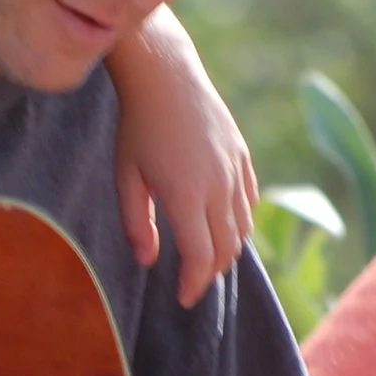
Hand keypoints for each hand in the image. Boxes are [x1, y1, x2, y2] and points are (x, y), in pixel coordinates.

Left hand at [114, 47, 257, 309]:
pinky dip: (240, 222)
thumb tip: (148, 261)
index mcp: (186, 195)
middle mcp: (217, 185)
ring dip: (227, 250)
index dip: (194, 285)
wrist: (166, 76)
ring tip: (207, 260)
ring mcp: (234, 169)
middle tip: (192, 284)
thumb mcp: (126, 177)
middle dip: (210, 273)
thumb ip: (137, 223)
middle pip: (226, 248)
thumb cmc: (138, 127)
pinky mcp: (242, 155)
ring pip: (242, 227)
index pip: (201, 257)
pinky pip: (249, 201)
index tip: (183, 299)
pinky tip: (223, 226)